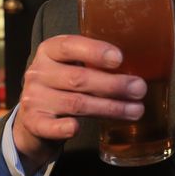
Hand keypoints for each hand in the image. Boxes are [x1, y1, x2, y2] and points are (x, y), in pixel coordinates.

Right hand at [12, 34, 146, 172]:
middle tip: (139, 89)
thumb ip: (94, 63)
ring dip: (109, 108)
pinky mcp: (34, 123)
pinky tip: (78, 129)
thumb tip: (136, 70)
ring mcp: (34, 98)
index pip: (69, 46)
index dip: (94, 51)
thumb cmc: (63, 85)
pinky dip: (65, 128)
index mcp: (49, 51)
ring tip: (135, 110)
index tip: (119, 58)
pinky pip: (51, 126)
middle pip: (78, 78)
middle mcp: (39, 72)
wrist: (35, 116)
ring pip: (75, 103)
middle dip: (113, 84)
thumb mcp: (72, 65)